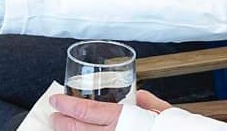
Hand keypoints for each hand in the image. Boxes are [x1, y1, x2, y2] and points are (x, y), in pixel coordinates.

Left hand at [50, 90, 172, 129]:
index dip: (65, 105)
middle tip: (54, 116)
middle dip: (61, 122)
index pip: (84, 111)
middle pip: (77, 130)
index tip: (55, 101)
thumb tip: (137, 98)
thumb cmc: (172, 127)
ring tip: (63, 129)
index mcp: (121, 119)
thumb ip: (145, 102)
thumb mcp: (160, 109)